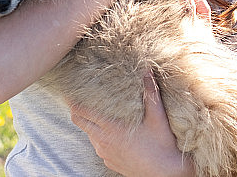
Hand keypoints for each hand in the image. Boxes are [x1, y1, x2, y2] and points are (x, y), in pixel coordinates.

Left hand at [70, 73, 195, 176]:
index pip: (82, 112)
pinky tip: (113, 131)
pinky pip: (98, 145)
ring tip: (100, 112)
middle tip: (80, 97)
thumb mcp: (158, 116)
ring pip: (89, 133)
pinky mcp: (109, 161)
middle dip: (77, 109)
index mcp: (112, 128)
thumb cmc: (162, 145)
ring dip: (90, 123)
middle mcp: (103, 141)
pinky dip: (100, 136)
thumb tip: (147, 70)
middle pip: (79, 121)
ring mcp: (104, 153)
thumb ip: (151, 92)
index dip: (74, 100)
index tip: (72, 91)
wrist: (164, 173)